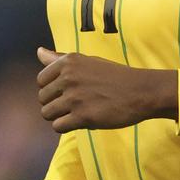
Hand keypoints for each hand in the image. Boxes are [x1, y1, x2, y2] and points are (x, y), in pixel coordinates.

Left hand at [36, 47, 177, 132]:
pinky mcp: (82, 116)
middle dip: (55, 104)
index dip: (52, 89)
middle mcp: (68, 77)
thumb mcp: (88, 61)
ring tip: (77, 113)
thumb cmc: (115, 76)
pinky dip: (67, 127)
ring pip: (47, 114)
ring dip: (60, 117)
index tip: (69, 91)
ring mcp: (74, 97)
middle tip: (75, 104)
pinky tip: (81, 121)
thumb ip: (60, 59)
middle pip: (42, 98)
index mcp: (69, 62)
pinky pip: (58, 127)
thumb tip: (39, 52)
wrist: (140, 91)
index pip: (41, 80)